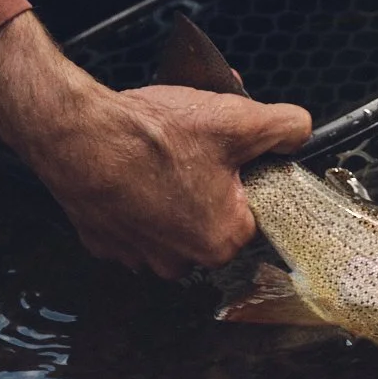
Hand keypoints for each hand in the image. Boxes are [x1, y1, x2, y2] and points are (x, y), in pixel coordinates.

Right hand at [0, 11, 310, 275]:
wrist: (78, 135)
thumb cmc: (149, 136)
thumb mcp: (235, 119)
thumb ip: (283, 127)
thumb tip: (299, 130)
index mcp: (221, 239)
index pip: (252, 207)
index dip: (243, 170)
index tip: (228, 150)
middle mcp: (180, 259)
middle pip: (211, 213)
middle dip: (207, 176)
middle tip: (193, 142)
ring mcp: (138, 254)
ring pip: (171, 217)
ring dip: (170, 187)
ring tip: (159, 149)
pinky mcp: (104, 240)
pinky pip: (133, 218)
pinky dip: (134, 194)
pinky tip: (131, 165)